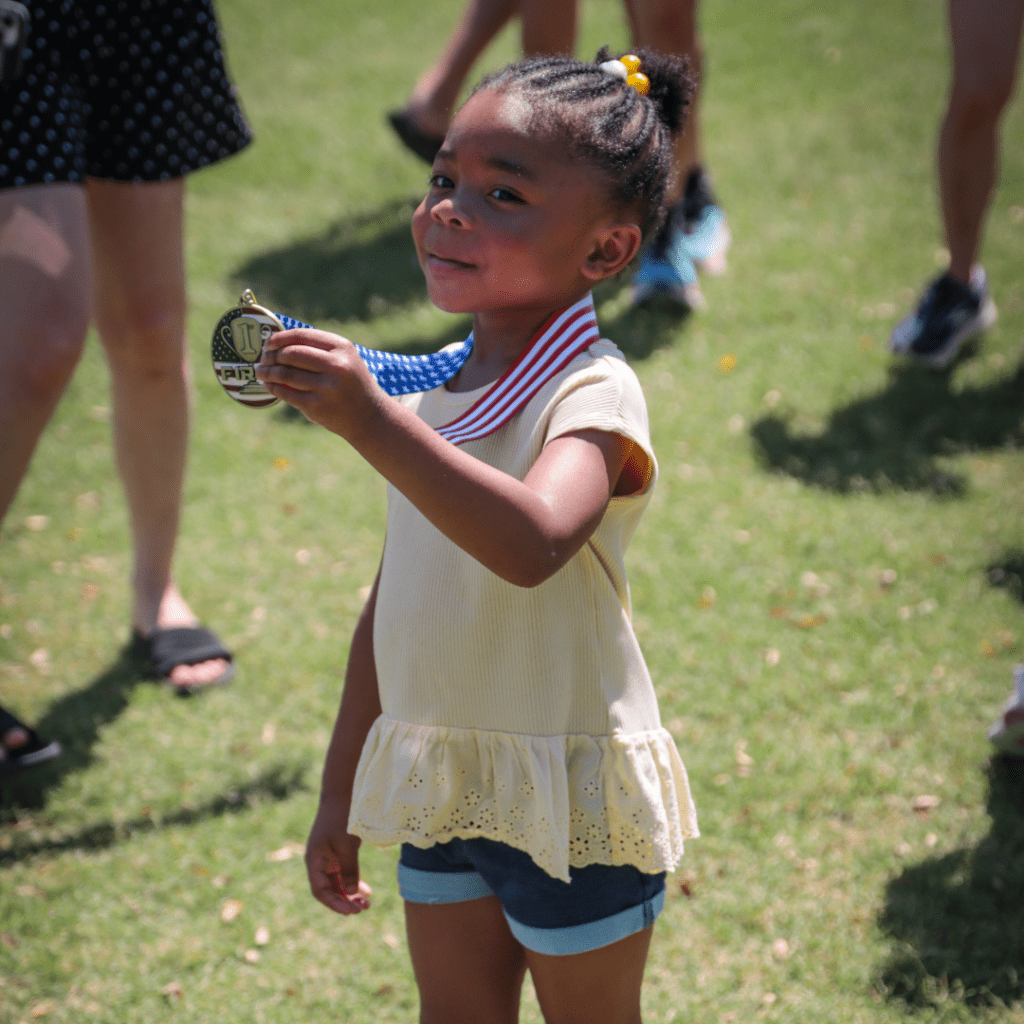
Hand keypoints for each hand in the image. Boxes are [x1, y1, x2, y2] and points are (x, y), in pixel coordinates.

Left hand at [256, 328, 384, 440]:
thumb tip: (279, 342)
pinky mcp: (317, 406)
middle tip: (263, 358)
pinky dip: (273, 388)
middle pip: (291, 354)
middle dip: (271, 355)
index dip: (280, 338)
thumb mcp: (345, 359)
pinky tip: (269, 385)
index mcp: (342, 348)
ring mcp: (326, 387)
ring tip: (261, 371)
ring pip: (285, 374)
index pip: (302, 336)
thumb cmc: (352, 384)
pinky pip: (287, 393)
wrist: (370, 417)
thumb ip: (319, 349)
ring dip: (267, 372)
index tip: (268, 342)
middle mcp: (336, 365)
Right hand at [305, 796, 371, 914]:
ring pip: (337, 883)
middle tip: (363, 909)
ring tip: (367, 904)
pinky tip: (366, 891)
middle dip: (345, 901)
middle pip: (329, 890)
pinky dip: (353, 882)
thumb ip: (348, 870)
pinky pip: (343, 873)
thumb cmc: (341, 817)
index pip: (320, 891)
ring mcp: (327, 857)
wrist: (342, 793)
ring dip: (350, 894)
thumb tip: (351, 894)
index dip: (335, 903)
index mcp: (313, 860)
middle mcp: (318, 861)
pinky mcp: (337, 852)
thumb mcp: (346, 845)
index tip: (351, 911)